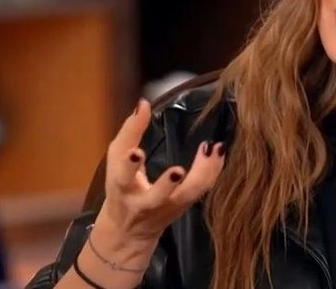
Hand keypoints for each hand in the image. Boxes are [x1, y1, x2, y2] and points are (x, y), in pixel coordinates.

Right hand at [97, 98, 225, 242]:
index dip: (129, 166)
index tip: (136, 152)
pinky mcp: (184, 207)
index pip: (123, 176)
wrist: (128, 232)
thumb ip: (129, 132)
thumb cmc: (121, 187)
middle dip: (165, 185)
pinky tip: (219, 152)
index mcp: (122, 188)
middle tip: (177, 171)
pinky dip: (213, 170)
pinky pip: (202, 189)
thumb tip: (143, 103)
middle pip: (156, 198)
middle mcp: (145, 203)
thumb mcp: (116, 160)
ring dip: (202, 174)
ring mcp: (167, 208)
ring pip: (187, 195)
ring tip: (214, 149)